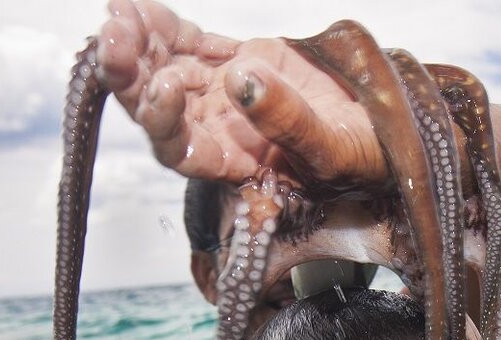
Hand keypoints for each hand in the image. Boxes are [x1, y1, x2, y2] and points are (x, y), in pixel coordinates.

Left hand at [96, 0, 386, 189]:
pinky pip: (187, 44)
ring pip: (165, 69)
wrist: (386, 128)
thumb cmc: (364, 157)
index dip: (162, 121)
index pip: (180, 149)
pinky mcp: (233, 62)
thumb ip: (287, 122)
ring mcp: (221, 95)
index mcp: (234, 163)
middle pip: (158, 108)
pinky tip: (138, 6)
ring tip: (120, 12)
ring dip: (139, 43)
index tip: (162, 85)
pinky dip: (163, 26)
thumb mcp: (332, 148)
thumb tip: (242, 81)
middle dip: (132, 75)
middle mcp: (218, 130)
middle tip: (115, 38)